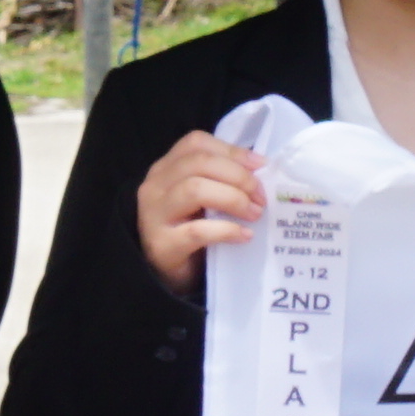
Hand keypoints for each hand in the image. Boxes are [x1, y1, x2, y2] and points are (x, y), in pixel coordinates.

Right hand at [134, 131, 267, 293]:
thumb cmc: (189, 228)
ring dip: (233, 199)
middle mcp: (155, 186)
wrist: (166, 272)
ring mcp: (154, 215)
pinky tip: (244, 235)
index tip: (260, 165)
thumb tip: (260, 167)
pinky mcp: (162, 244)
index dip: (232, 151)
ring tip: (254, 213)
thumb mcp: (201, 196)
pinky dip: (226, 230)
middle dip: (238, 176)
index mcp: (165, 168)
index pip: (196, 143)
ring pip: (195, 190)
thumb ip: (220, 178)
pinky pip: (197, 231)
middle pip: (199, 163)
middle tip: (260, 196)